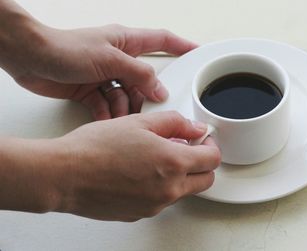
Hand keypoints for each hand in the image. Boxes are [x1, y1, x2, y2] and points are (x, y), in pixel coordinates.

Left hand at [3, 22, 195, 118]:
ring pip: (126, 96)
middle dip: (144, 95)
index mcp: (126, 42)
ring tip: (119, 116)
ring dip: (123, 108)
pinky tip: (106, 119)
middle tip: (146, 108)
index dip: (181, 46)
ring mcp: (105, 75)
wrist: (32, 59)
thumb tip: (158, 89)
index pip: (161, 41)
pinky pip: (108, 105)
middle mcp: (118, 58)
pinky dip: (108, 113)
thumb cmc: (67, 49)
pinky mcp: (91, 90)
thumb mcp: (111, 59)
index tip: (196, 52)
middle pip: (143, 79)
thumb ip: (139, 74)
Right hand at [49, 111, 220, 220]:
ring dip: (180, 176)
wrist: (65, 174)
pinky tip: (140, 173)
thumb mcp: (140, 122)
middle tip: (186, 150)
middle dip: (202, 164)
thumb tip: (195, 128)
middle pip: (205, 180)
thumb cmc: (96, 148)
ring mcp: (155, 205)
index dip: (210, 146)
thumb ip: (174, 123)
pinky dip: (160, 187)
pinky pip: (161, 200)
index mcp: (172, 163)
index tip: (202, 140)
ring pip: (183, 191)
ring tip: (156, 158)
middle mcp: (168, 189)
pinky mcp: (140, 213)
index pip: (213, 159)